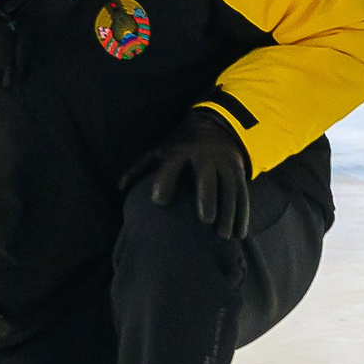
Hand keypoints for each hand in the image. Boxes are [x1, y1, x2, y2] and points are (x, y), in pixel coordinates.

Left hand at [121, 109, 252, 240]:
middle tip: (205, 220)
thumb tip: (120, 187)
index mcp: (181, 151)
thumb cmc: (181, 146)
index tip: (158, 201)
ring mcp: (225, 164)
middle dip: (207, 196)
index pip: (172, 164)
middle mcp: (205, 157)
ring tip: (223, 235)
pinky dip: (242, 215)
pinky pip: (243, 195)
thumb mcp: (160, 150)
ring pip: (230, 189)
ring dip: (229, 212)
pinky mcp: (239, 173)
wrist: (216, 127)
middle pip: (208, 177)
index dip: (165, 180)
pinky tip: (239, 235)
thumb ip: (140, 168)